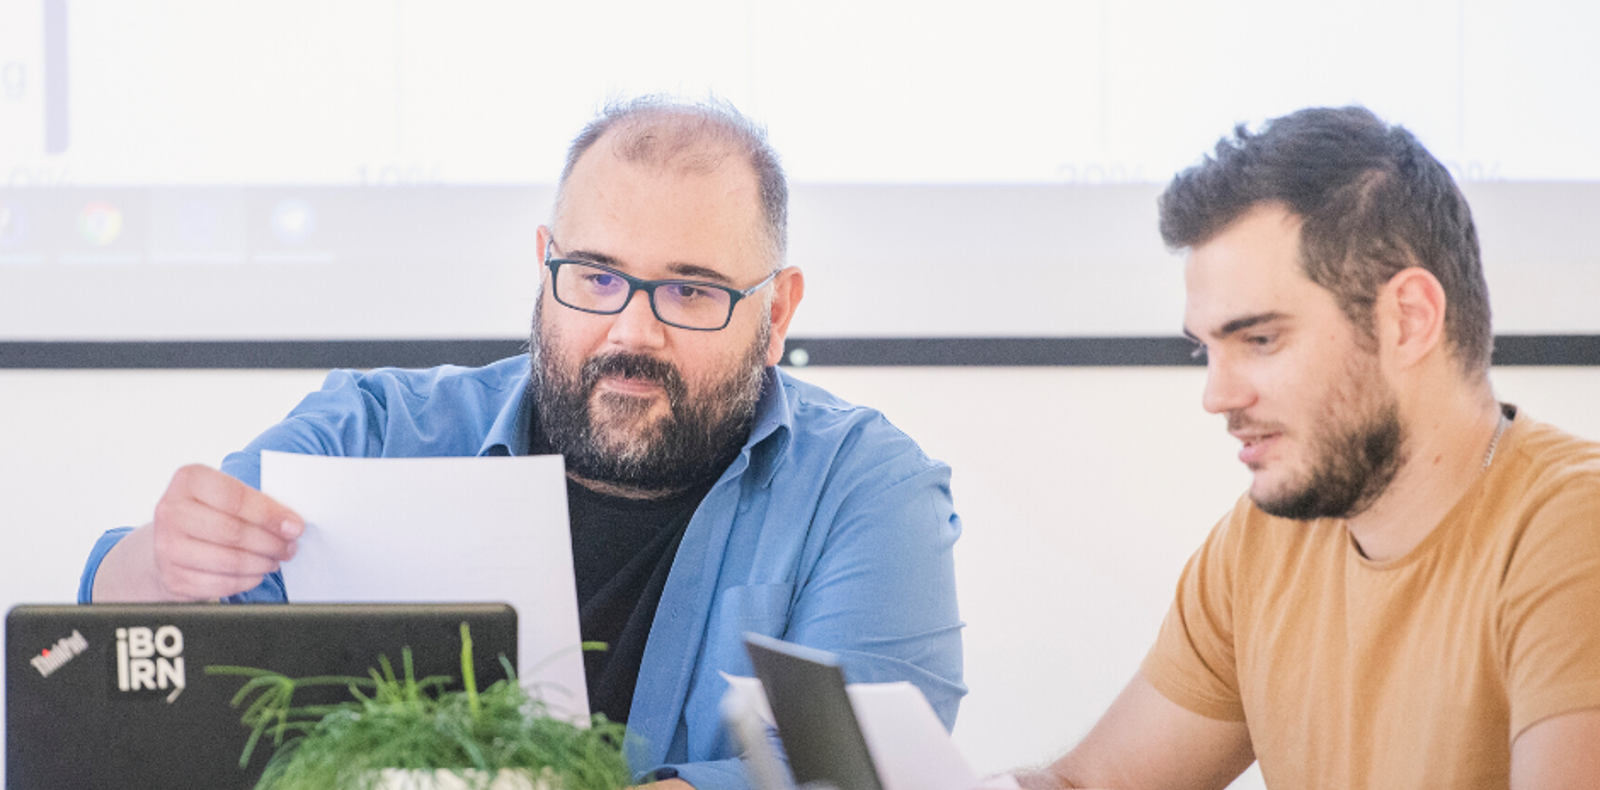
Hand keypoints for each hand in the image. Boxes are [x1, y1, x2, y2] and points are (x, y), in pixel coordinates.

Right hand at [93, 464, 302, 600]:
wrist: (170, 542)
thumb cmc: (210, 513)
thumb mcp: (227, 495)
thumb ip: (257, 503)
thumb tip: (292, 525)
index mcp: (189, 479)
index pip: (235, 498)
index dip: (270, 515)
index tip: (295, 526)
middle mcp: (171, 511)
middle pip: (233, 531)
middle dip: (271, 542)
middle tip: (289, 547)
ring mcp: (167, 546)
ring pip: (229, 560)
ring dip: (262, 562)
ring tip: (275, 559)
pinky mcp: (172, 578)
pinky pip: (221, 583)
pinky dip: (247, 580)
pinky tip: (257, 573)